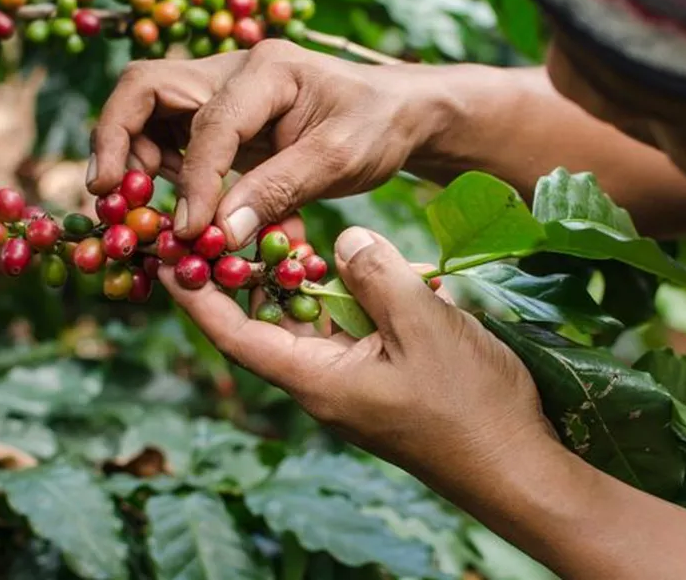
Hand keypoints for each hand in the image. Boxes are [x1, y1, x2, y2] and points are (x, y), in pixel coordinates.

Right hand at [89, 40, 451, 246]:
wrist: (398, 113)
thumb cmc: (377, 127)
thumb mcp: (339, 160)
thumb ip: (278, 192)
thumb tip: (219, 234)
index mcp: (267, 70)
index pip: (209, 122)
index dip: (194, 180)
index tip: (190, 231)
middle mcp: (232, 71)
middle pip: (146, 89)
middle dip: (117, 139)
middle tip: (108, 196)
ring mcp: (221, 92)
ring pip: (148, 112)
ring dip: (134, 158)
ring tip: (139, 209)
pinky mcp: (221, 119)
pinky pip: (172, 139)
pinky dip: (163, 172)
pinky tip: (179, 210)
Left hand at [159, 226, 557, 482]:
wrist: (517, 463)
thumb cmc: (469, 405)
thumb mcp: (422, 327)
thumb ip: (376, 276)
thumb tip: (343, 240)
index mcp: (317, 379)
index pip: (236, 335)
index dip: (198, 296)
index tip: (167, 256)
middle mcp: (324, 382)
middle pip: (268, 323)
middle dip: (250, 274)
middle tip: (235, 221)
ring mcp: (354, 383)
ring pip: (313, 322)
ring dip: (306, 281)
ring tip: (293, 231)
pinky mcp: (382, 379)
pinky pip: (351, 330)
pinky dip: (351, 297)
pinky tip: (369, 267)